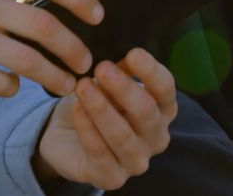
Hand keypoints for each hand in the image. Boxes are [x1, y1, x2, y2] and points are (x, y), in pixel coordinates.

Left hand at [34, 48, 176, 190]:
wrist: (66, 137)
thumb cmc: (96, 104)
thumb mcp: (107, 83)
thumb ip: (119, 71)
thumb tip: (124, 56)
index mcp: (162, 110)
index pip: (166, 89)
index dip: (151, 72)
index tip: (133, 53)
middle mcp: (156, 137)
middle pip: (147, 112)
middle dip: (123, 88)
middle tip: (102, 68)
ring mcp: (136, 161)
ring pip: (122, 135)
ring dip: (101, 108)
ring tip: (83, 86)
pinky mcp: (112, 178)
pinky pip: (99, 152)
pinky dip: (87, 128)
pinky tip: (76, 108)